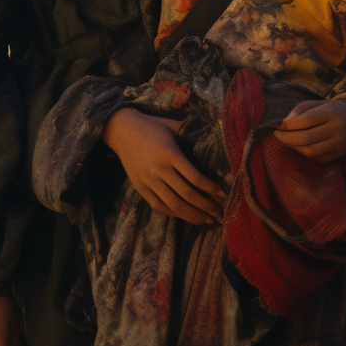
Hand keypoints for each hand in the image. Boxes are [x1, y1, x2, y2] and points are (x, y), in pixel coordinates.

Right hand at [102, 108, 225, 224]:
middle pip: (187, 195)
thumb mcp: (173, 125)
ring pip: (174, 205)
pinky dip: (175, 214)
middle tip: (219, 212)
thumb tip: (214, 139)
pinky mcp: (141, 188)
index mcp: (170, 154)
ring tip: (207, 220)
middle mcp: (160, 170)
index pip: (195, 178)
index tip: (223, 194)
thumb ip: (191, 133)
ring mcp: (149, 181)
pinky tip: (188, 216)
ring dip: (193, 215)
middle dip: (206, 206)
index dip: (211, 189)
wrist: (122, 131)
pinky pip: (160, 206)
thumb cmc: (152, 126)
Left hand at [273, 98, 345, 162]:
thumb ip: (298, 111)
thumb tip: (282, 124)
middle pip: (307, 138)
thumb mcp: (314, 103)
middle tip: (276, 135)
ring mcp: (340, 144)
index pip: (306, 120)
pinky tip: (297, 146)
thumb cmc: (328, 109)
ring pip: (310, 151)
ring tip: (285, 140)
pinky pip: (316, 158)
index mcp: (331, 112)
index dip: (288, 125)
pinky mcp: (338, 154)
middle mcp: (338, 128)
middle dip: (286, 138)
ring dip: (293, 147)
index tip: (277, 125)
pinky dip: (303, 153)